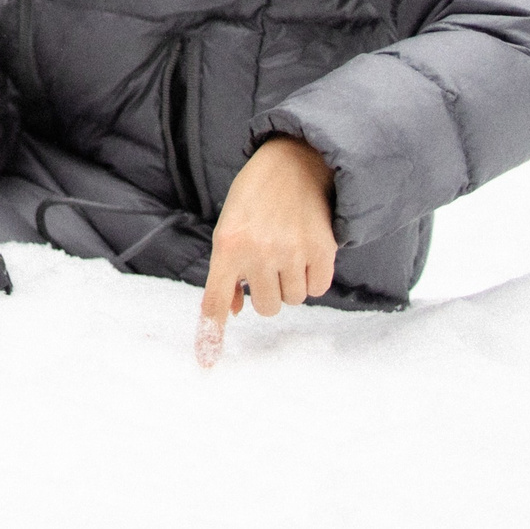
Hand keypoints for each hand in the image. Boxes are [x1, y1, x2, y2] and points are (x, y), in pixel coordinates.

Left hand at [195, 136, 337, 365]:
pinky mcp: (322, 250)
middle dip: (266, 291)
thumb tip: (233, 311)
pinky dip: (313, 276)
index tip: (207, 364)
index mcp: (226, 245)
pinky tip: (306, 249)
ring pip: (292, 300)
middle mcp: (257, 251)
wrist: (293, 164)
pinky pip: (318, 288)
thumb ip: (227, 271)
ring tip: (286, 250)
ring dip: (290, 283)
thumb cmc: (253, 201)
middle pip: (265, 308)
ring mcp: (291, 251)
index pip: (215, 300)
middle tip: (268, 261)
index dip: (211, 334)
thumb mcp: (228, 228)